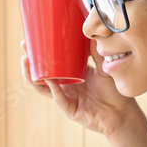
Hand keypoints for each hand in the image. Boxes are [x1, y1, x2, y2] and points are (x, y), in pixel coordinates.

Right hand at [20, 39, 141, 136]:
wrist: (122, 113)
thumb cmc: (114, 91)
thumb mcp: (104, 67)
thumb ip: (96, 52)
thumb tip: (90, 32)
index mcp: (70, 76)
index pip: (51, 63)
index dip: (40, 53)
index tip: (32, 39)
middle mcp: (65, 87)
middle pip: (41, 74)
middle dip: (30, 61)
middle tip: (24, 47)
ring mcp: (65, 98)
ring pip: (43, 87)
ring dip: (32, 75)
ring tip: (26, 62)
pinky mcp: (69, 109)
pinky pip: (58, 98)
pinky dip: (52, 88)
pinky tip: (47, 79)